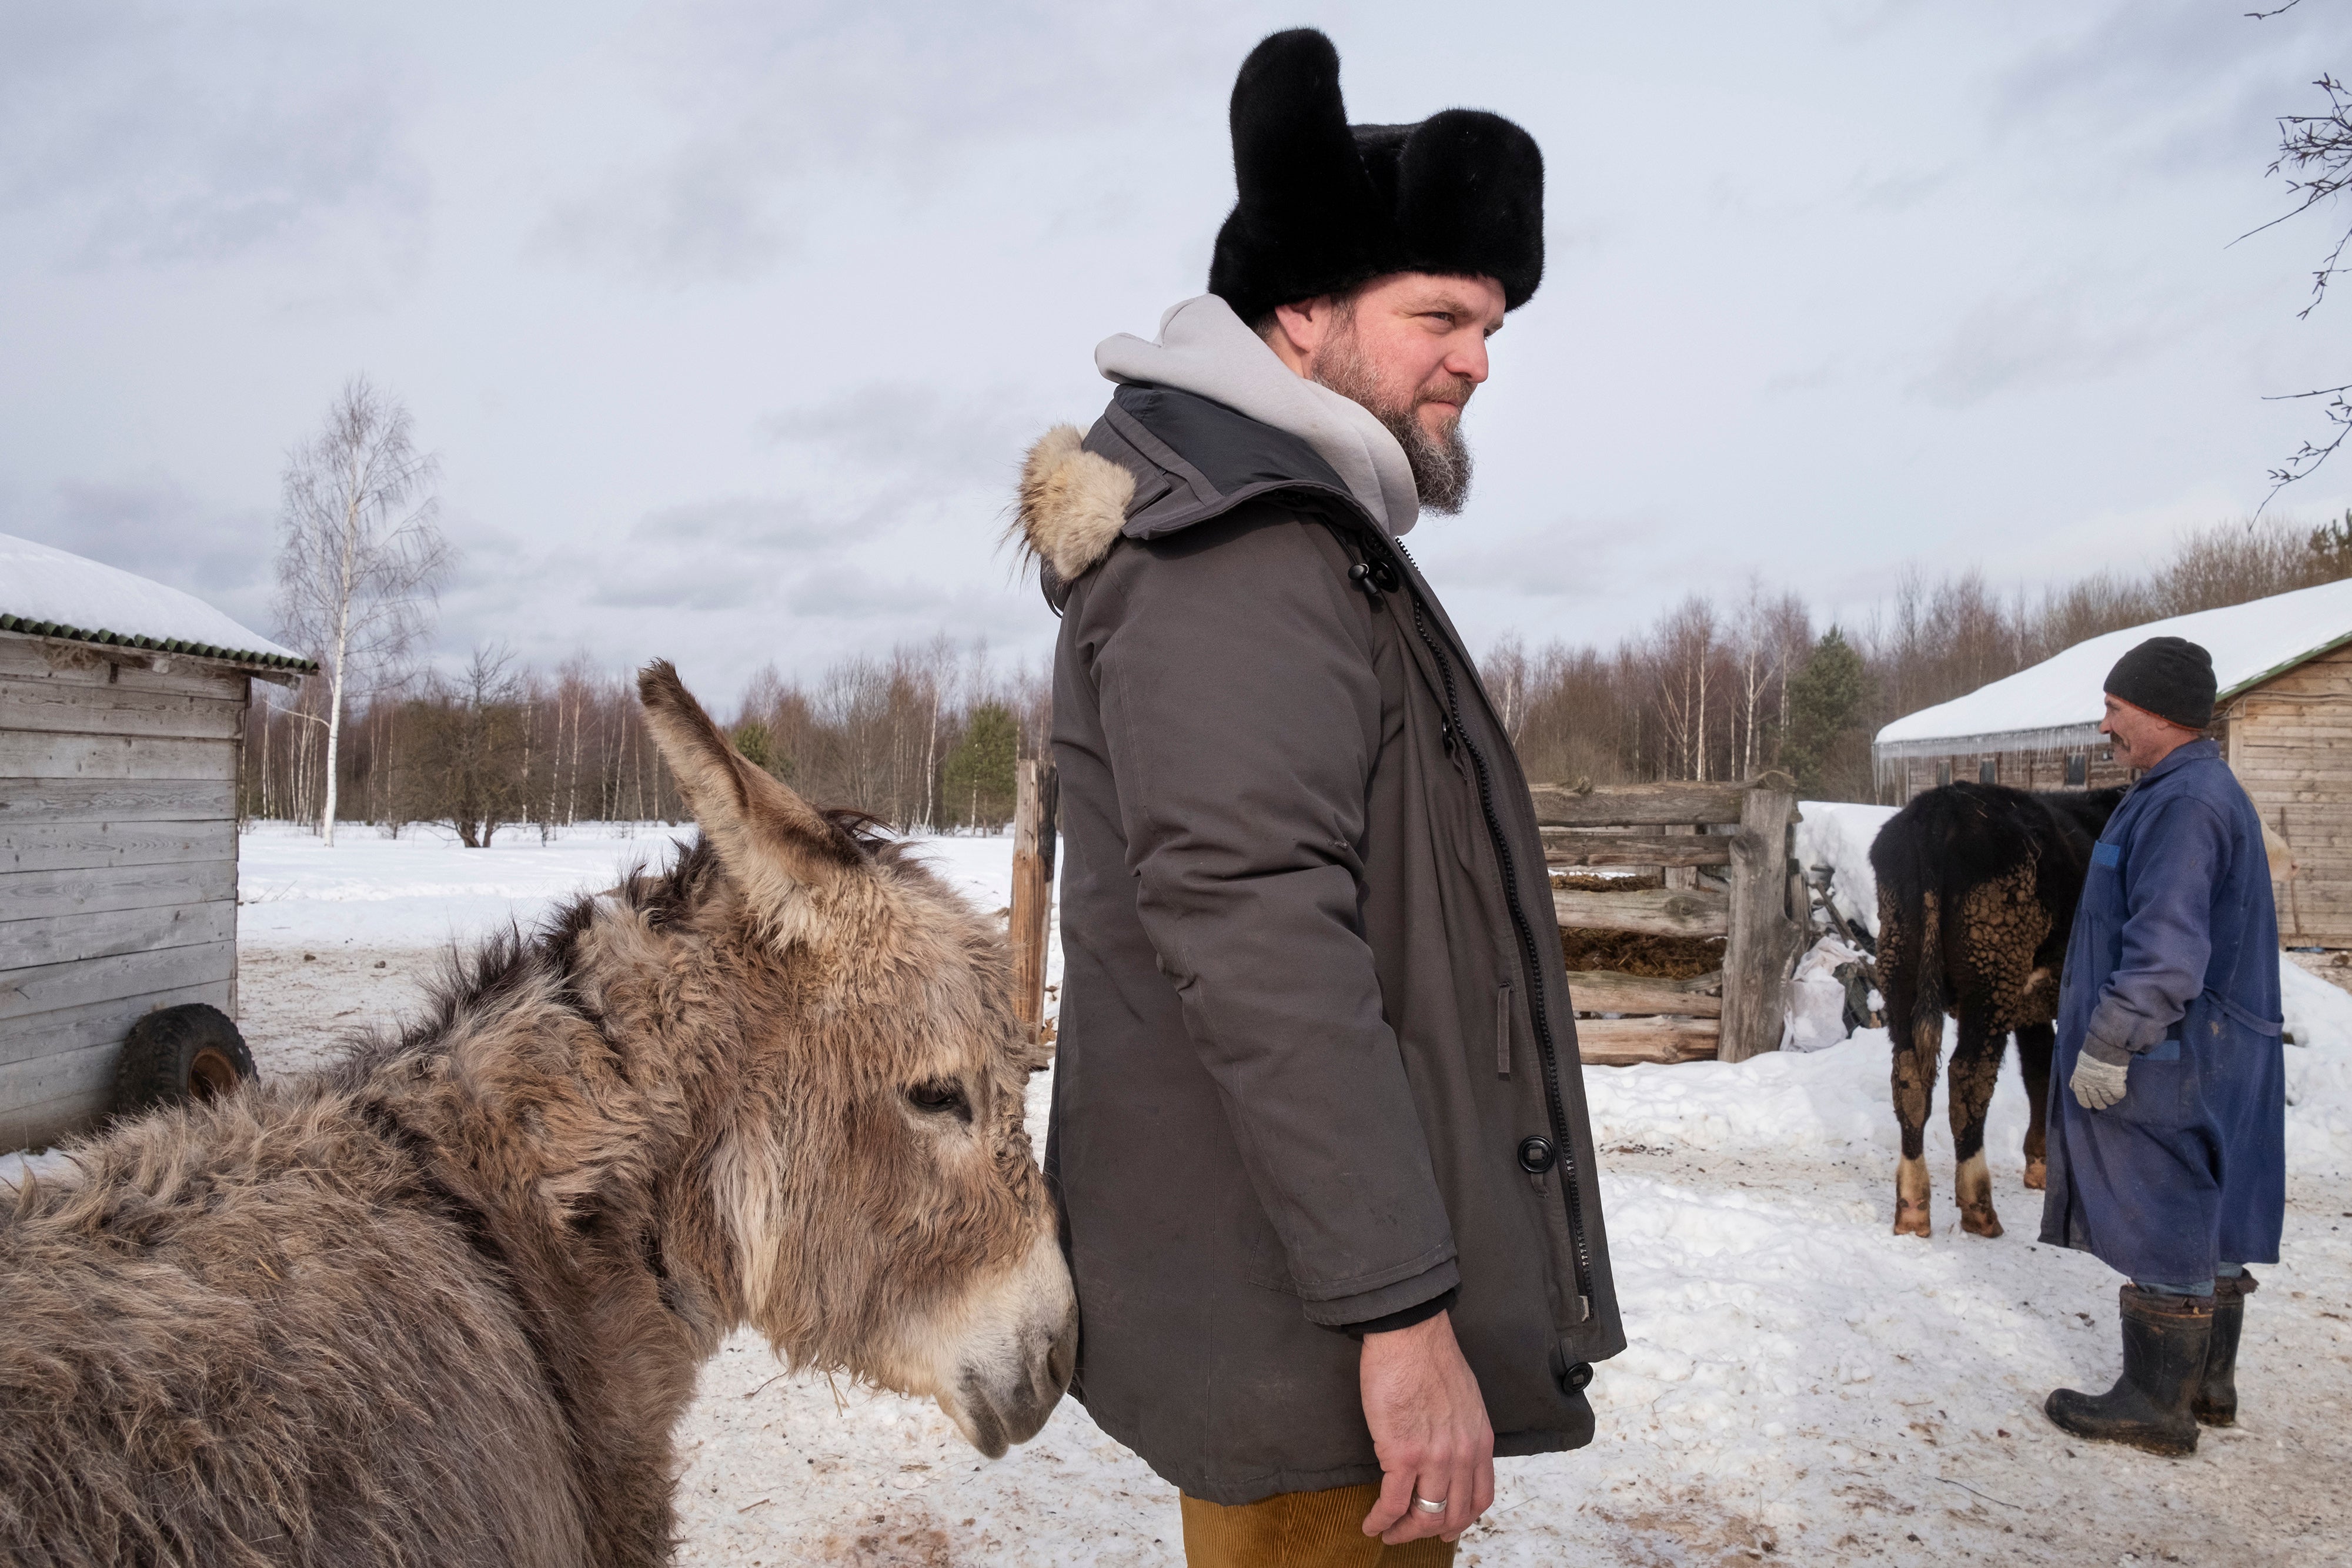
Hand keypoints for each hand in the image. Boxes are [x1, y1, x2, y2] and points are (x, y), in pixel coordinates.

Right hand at [1357, 1310, 1493, 1545]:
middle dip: (1430, 1531)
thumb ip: (1461, 1429)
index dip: (1462, 1519)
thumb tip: (1446, 1446)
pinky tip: (1371, 1524)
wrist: (1410, 1334)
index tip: (1448, 1527)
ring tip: (1388, 1533)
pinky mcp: (1401, 1455)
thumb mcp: (1465, 1398)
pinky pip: (1392, 1503)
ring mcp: (1434, 1459)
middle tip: (1411, 1534)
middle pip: (1453, 1514)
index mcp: (1480, 1441)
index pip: (1480, 1497)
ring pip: (1424, 1515)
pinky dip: (1380, 1520)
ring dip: (1404, 1531)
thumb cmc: (1430, 1356)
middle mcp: (1463, 1456)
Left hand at [2070, 1052, 2128, 1110]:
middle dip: (2101, 1104)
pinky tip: (2120, 1088)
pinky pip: (2118, 1095)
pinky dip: (2120, 1094)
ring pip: (2109, 1101)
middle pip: (2097, 1103)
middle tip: (2105, 1103)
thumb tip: (2074, 1087)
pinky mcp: (2115, 1085)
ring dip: (2112, 1100)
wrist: (2103, 1047)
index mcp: (2080, 1082)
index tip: (2091, 1105)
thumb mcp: (2079, 1067)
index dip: (2087, 1103)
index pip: (2082, 1100)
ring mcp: (2103, 1087)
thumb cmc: (2091, 1054)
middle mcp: (2091, 1086)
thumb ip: (2077, 1078)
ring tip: (2113, 1097)